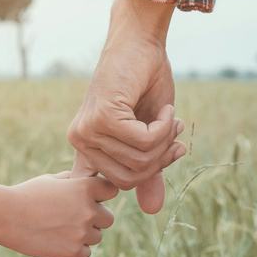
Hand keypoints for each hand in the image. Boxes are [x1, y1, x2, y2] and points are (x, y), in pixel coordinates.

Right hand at [0, 172, 119, 256]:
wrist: (6, 216)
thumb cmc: (26, 195)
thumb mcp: (50, 180)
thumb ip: (73, 181)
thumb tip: (87, 180)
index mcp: (85, 188)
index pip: (111, 191)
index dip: (101, 194)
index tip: (90, 198)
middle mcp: (89, 210)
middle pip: (108, 218)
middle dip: (94, 218)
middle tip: (72, 217)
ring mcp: (82, 232)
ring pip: (96, 236)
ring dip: (84, 234)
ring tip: (59, 229)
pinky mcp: (74, 251)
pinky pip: (85, 252)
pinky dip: (75, 248)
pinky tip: (57, 240)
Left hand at [68, 0, 186, 213]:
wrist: (140, 44)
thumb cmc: (144, 85)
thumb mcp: (149, 135)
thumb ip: (147, 170)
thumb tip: (151, 212)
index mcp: (87, 148)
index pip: (121, 184)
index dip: (152, 171)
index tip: (173, 149)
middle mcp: (80, 142)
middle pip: (131, 177)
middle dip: (162, 157)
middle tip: (176, 132)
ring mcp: (88, 131)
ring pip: (140, 160)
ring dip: (166, 140)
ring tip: (171, 118)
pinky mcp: (102, 118)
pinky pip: (144, 141)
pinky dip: (164, 127)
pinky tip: (166, 109)